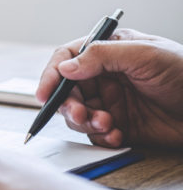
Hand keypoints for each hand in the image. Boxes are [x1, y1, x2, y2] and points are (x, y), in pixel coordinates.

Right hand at [36, 29, 182, 147]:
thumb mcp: (145, 54)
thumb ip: (103, 56)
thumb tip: (65, 67)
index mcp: (107, 52)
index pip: (67, 59)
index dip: (51, 75)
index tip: (44, 94)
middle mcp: (104, 76)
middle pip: (67, 90)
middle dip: (68, 104)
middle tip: (80, 114)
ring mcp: (110, 101)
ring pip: (77, 113)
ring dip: (85, 122)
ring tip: (106, 124)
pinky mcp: (119, 125)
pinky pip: (96, 134)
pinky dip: (102, 136)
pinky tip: (118, 135)